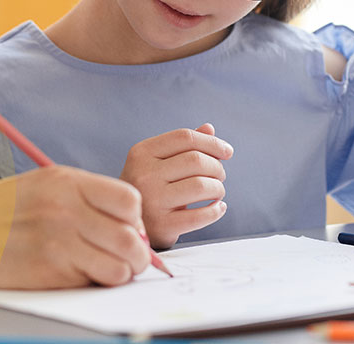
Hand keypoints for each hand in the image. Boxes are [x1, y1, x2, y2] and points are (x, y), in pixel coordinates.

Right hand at [0, 166, 151, 288]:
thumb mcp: (42, 186)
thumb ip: (86, 199)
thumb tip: (132, 227)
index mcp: (65, 182)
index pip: (129, 200)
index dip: (135, 218)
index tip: (126, 227)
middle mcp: (66, 209)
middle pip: (132, 238)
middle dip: (137, 253)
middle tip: (127, 257)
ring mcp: (58, 242)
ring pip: (121, 266)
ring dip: (120, 272)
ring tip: (106, 269)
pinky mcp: (50, 272)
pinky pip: (95, 282)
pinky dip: (96, 283)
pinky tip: (79, 274)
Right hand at [120, 123, 232, 248]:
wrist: (125, 224)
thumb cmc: (147, 188)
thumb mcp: (156, 162)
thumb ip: (181, 145)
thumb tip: (209, 129)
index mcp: (141, 152)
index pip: (184, 137)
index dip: (211, 142)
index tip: (227, 151)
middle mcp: (144, 174)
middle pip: (196, 160)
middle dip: (217, 167)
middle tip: (220, 175)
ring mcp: (152, 200)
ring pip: (201, 186)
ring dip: (218, 188)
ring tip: (217, 192)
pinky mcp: (162, 225)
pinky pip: (200, 216)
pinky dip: (216, 210)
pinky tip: (218, 208)